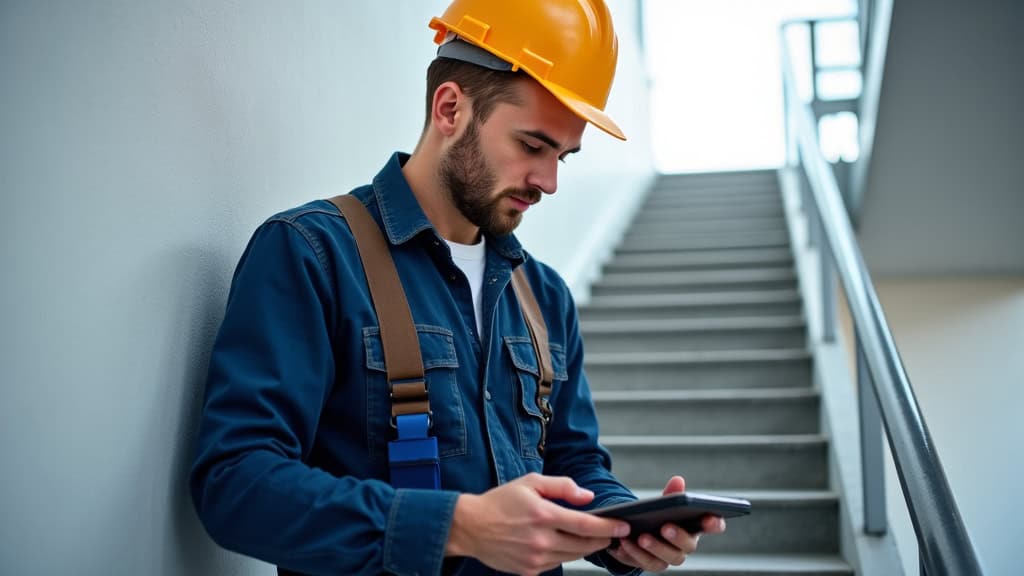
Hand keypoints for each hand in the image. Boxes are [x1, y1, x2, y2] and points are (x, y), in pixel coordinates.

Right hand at [445, 473, 630, 574]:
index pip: (586, 525)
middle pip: (584, 544)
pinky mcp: (529, 571)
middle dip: (602, 539)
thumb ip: (562, 487)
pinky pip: (556, 564)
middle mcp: (541, 540)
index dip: (609, 527)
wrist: (470, 527)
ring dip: (586, 548)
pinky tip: (563, 544)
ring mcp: (535, 559)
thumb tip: (588, 496)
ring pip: (573, 557)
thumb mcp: (531, 483)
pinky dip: (564, 554)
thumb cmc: (500, 501)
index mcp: (543, 515)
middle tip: (612, 533)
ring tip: (592, 537)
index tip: (623, 526)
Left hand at [605, 476, 726, 572]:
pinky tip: (625, 544)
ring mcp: (671, 557)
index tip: (709, 518)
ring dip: (655, 547)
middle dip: (678, 536)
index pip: (714, 526)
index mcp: (695, 526)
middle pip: (689, 545)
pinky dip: (635, 554)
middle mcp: (686, 545)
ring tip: (641, 537)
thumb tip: (678, 480)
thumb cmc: (659, 515)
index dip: (714, 523)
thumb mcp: (664, 503)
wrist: (639, 531)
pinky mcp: (653, 564)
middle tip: (665, 527)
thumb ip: (672, 493)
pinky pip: (647, 563)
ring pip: (668, 558)